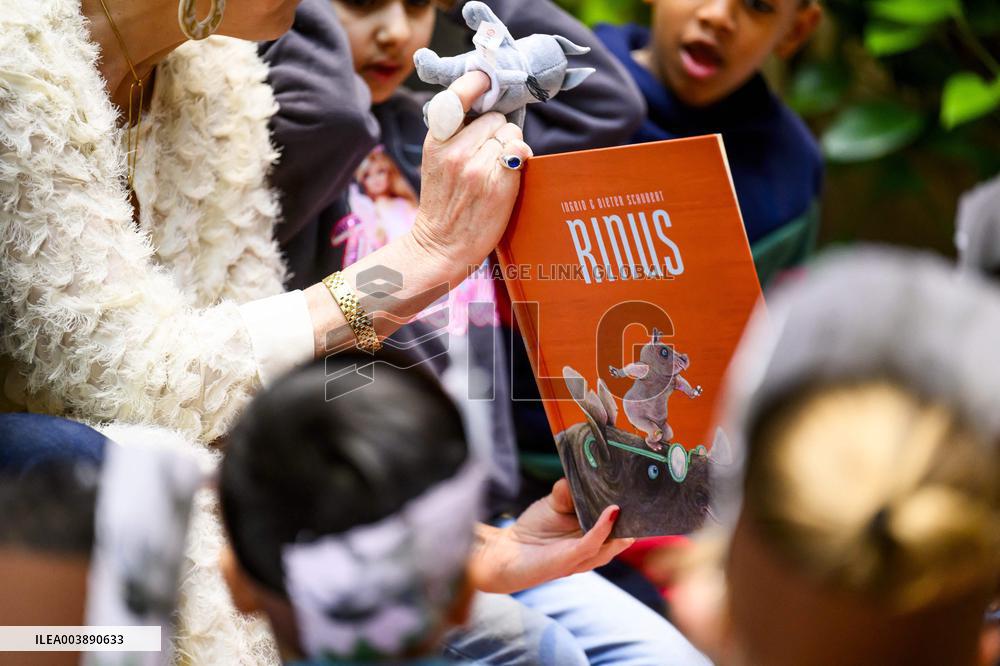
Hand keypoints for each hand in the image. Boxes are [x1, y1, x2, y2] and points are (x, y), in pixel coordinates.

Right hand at [408, 71, 532, 282]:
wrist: (441, 246)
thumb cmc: (444, 204)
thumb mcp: (436, 161)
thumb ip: (456, 134)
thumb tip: (493, 108)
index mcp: (436, 140)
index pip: (458, 94)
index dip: (478, 83)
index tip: (487, 80)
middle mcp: (454, 149)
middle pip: (495, 117)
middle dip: (497, 131)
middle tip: (487, 156)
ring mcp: (476, 166)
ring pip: (510, 134)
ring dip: (510, 148)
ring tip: (494, 170)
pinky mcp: (497, 182)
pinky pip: (520, 152)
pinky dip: (519, 160)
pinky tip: (509, 175)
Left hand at [468, 479, 634, 593]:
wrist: (505, 554)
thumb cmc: (533, 530)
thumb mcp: (555, 503)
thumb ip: (570, 490)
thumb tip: (585, 473)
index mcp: (594, 537)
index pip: (621, 526)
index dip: (634, 511)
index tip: (645, 490)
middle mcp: (593, 549)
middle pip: (623, 536)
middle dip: (636, 519)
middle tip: (647, 496)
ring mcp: (583, 557)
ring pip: (612, 543)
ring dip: (624, 524)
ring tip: (632, 503)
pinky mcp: (570, 560)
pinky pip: (592, 544)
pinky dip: (603, 528)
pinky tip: (611, 511)